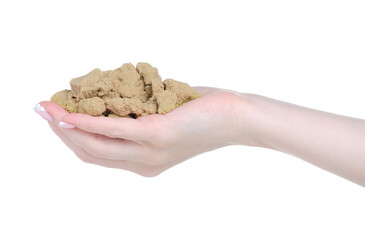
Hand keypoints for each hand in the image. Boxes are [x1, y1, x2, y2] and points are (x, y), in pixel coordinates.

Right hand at [39, 87, 250, 176]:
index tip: (56, 119)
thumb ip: (141, 117)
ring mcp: (148, 152)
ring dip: (65, 126)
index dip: (72, 138)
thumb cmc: (202, 115)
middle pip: (89, 152)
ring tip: (47, 108)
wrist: (235, 119)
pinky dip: (85, 121)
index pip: (98, 155)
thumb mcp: (165, 119)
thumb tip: (119, 98)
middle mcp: (142, 163)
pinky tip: (68, 112)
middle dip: (61, 132)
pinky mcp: (155, 135)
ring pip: (94, 144)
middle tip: (42, 111)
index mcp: (144, 162)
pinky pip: (111, 129)